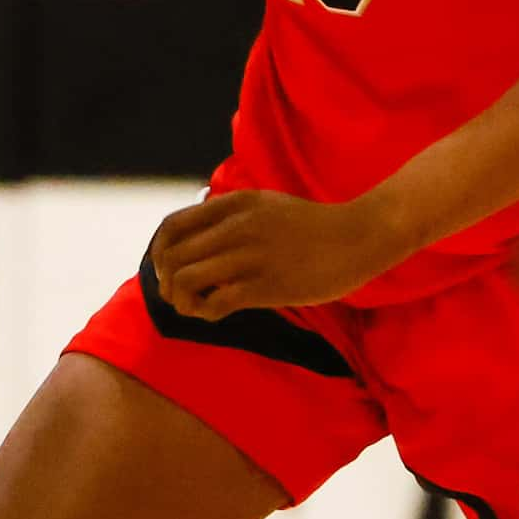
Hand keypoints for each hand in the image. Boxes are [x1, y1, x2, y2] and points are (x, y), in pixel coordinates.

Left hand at [147, 191, 403, 319]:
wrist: (359, 237)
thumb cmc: (312, 226)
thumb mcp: (265, 205)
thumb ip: (230, 215)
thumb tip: (197, 238)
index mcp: (233, 204)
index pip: (171, 227)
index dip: (159, 253)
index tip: (168, 269)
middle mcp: (236, 227)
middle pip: (172, 257)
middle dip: (166, 282)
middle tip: (180, 296)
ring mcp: (251, 256)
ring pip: (186, 280)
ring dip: (182, 300)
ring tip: (196, 307)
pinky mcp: (266, 286)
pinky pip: (215, 303)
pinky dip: (205, 313)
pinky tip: (216, 314)